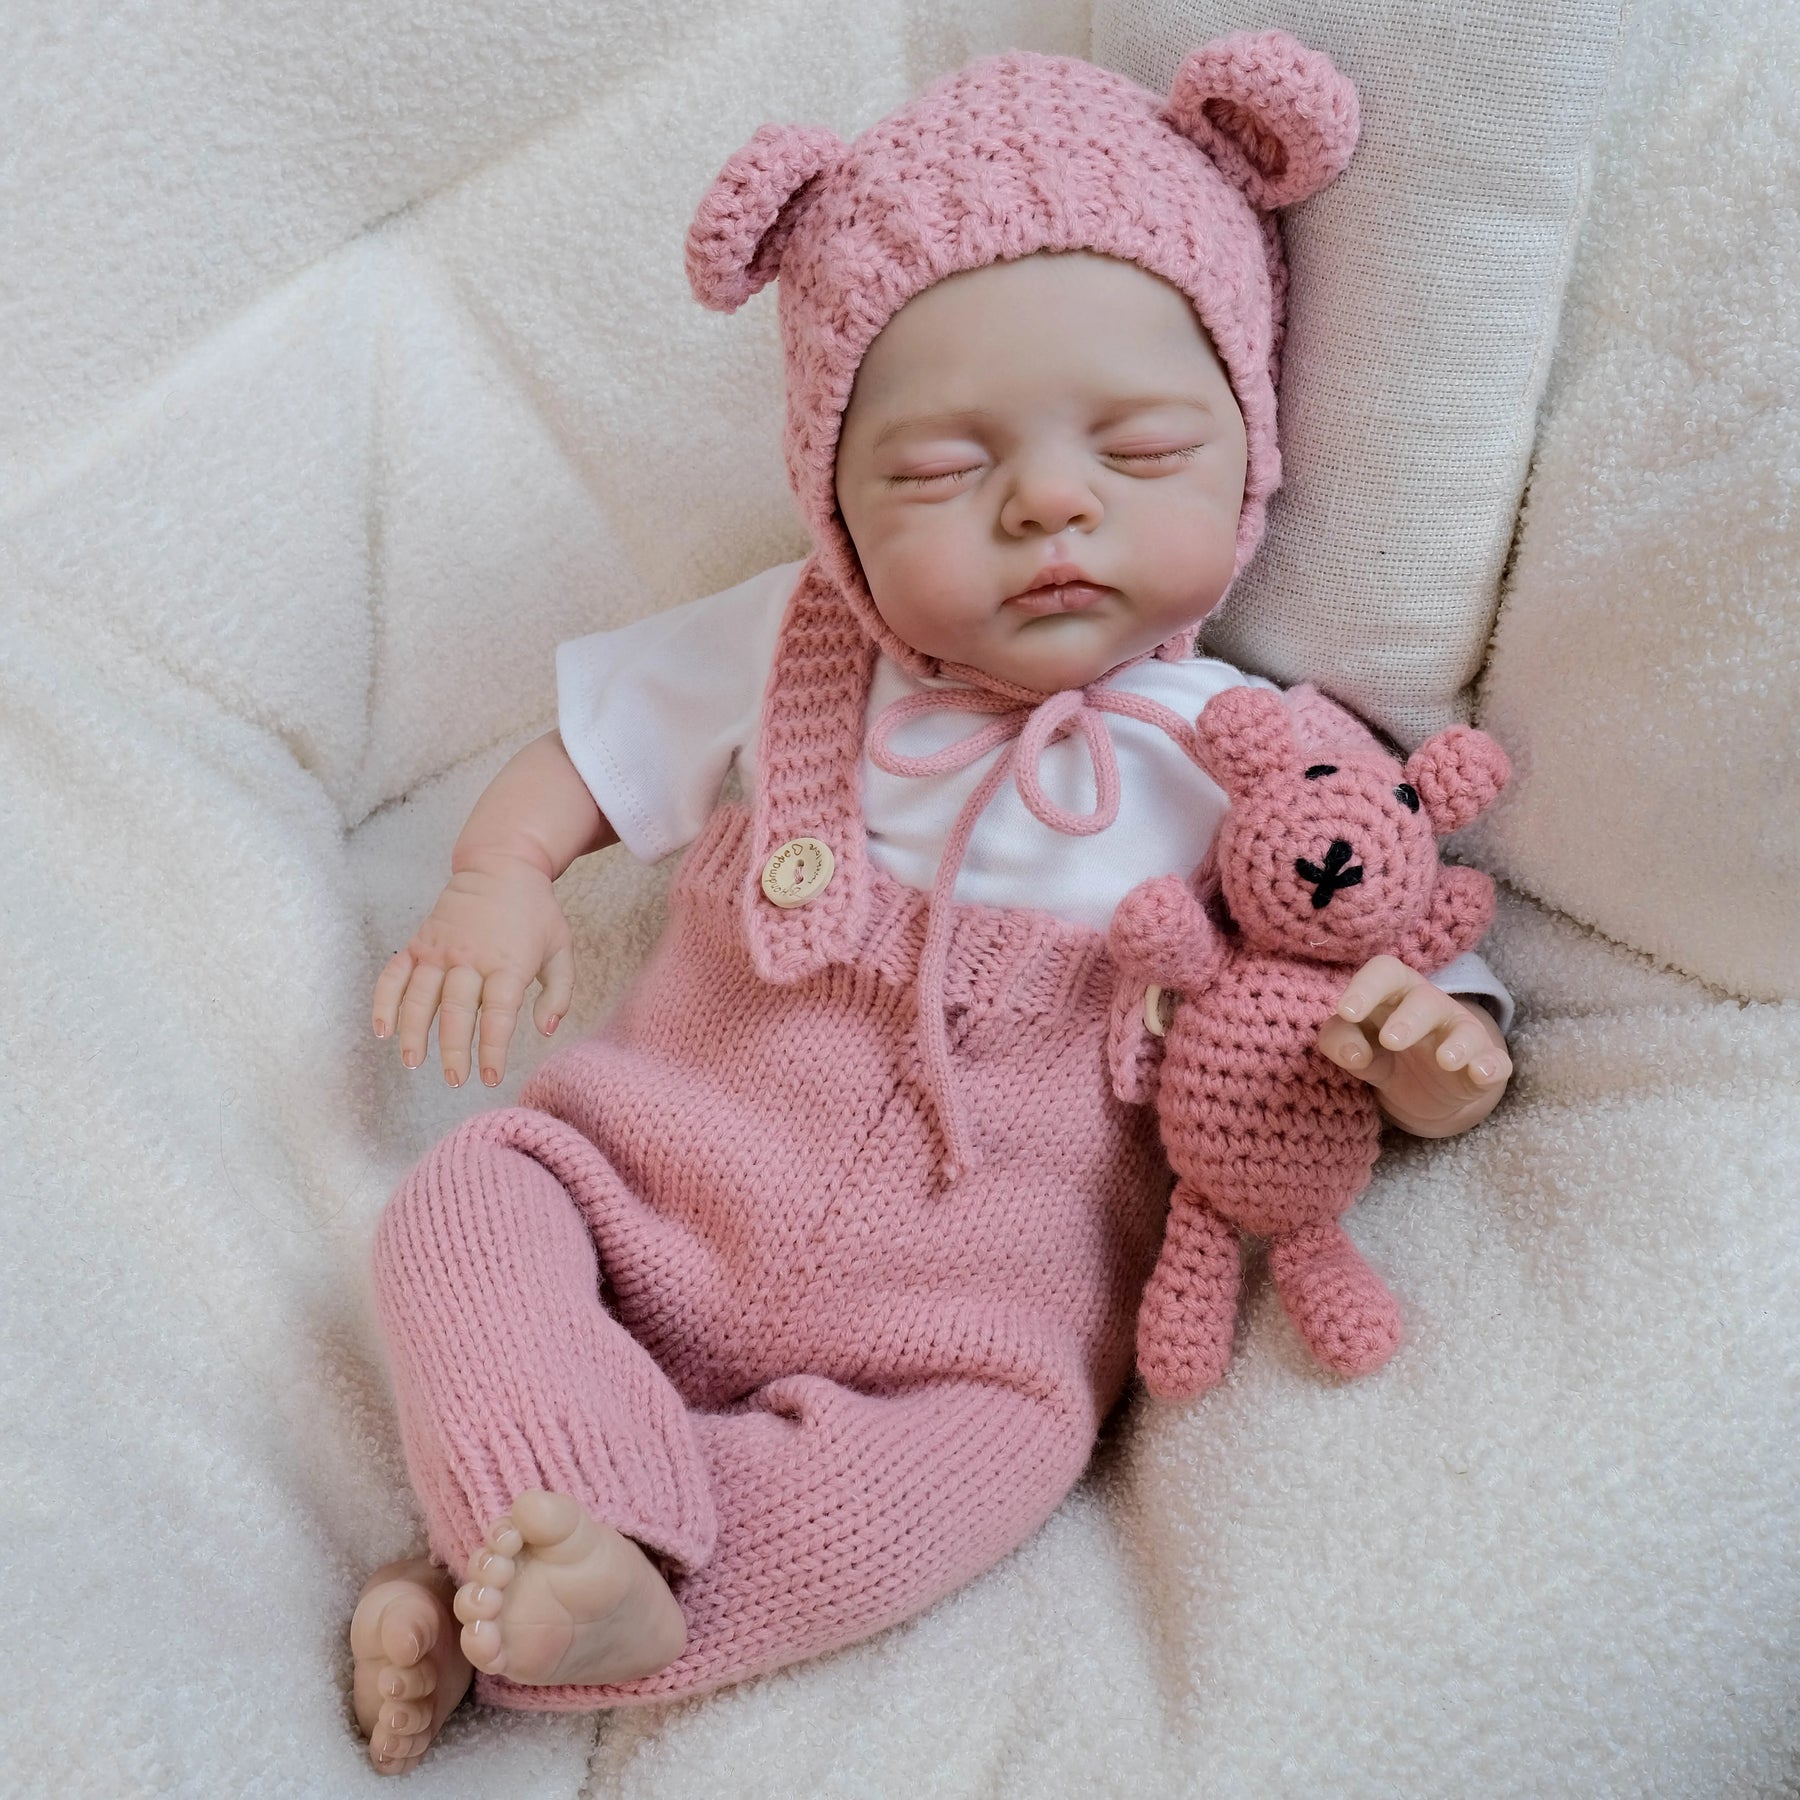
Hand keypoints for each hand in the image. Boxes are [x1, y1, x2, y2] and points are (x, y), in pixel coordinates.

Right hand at [371, 851, 575, 1088]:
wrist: (501, 865)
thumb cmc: (535, 912)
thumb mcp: (562, 948)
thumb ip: (559, 992)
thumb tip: (545, 1030)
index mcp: (508, 963)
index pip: (498, 1015)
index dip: (493, 1049)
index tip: (491, 1077)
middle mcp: (470, 958)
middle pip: (456, 1011)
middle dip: (454, 1050)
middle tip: (455, 1080)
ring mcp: (439, 949)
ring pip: (420, 997)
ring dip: (414, 1032)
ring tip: (413, 1062)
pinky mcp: (419, 943)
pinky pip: (394, 975)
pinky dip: (385, 1001)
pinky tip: (382, 1029)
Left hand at [1315, 954, 1511, 1137]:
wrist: (1424, 1093)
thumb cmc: (1383, 1054)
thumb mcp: (1355, 1049)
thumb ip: (1339, 1041)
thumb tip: (1351, 1052)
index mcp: (1395, 994)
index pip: (1385, 972)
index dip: (1366, 986)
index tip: (1347, 1011)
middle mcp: (1431, 1008)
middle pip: (1424, 1000)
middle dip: (1409, 1018)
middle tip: (1390, 1042)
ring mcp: (1462, 1036)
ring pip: (1466, 1030)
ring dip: (1457, 1044)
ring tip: (1444, 1060)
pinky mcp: (1484, 1065)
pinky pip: (1495, 1061)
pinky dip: (1491, 1066)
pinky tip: (1480, 1073)